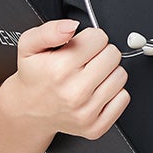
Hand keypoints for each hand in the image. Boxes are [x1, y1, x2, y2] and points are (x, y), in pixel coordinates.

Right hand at [2, 19, 130, 139]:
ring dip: (108, 72)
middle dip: (100, 53)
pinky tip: (95, 91)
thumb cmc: (34, 75)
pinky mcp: (96, 127)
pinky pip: (123, 98)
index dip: (89, 39)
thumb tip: (72, 26)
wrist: (29, 109)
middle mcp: (75, 93)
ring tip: (89, 76)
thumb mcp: (30, 45)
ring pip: (121, 76)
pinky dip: (113, 93)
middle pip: (113, 55)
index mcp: (60, 69)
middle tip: (84, 62)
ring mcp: (86, 112)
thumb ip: (49, 30)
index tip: (79, 47)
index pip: (99, 38)